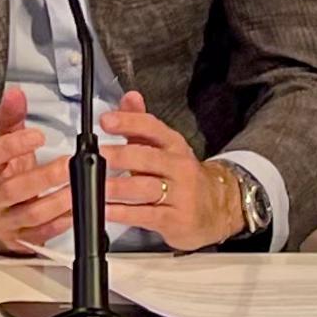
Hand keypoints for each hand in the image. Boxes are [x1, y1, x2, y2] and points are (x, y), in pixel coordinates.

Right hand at [0, 85, 76, 255]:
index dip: (14, 146)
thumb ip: (10, 118)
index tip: (38, 135)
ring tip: (80, 186)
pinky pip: (45, 232)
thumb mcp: (0, 144)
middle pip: (14, 189)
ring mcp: (7, 221)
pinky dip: (64, 220)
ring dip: (59, 200)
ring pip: (32, 213)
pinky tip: (79, 208)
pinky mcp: (23, 238)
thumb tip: (16, 93)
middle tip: (69, 163)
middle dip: (44, 176)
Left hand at [100, 94, 243, 249]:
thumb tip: (129, 97)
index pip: (152, 128)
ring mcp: (179, 194)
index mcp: (173, 145)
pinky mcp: (175, 219)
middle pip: (148, 158)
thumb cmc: (182, 177)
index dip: (128, 122)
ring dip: (119, 187)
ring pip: (145, 188)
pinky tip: (106, 210)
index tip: (106, 121)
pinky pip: (146, 215)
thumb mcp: (165, 148)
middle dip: (121, 155)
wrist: (218, 208)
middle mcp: (178, 167)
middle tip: (98, 154)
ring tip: (98, 185)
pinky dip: (123, 213)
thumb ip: (141, 123)